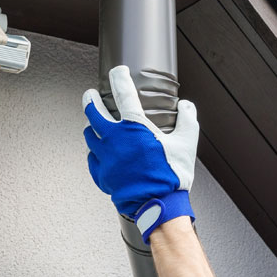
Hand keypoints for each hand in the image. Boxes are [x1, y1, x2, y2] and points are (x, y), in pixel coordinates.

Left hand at [83, 65, 198, 235]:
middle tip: (92, 95)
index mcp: (134, 126)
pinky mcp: (101, 174)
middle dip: (90, 99)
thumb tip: (187, 106)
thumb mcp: (187, 144)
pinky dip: (94, 152)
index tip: (118, 71)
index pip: (122, 92)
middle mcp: (114, 138)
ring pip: (89, 134)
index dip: (119, 77)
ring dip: (91, 125)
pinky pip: (91, 158)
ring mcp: (105, 157)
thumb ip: (187, 120)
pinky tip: (98, 152)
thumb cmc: (171, 175)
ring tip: (95, 124)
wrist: (157, 205)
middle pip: (92, 111)